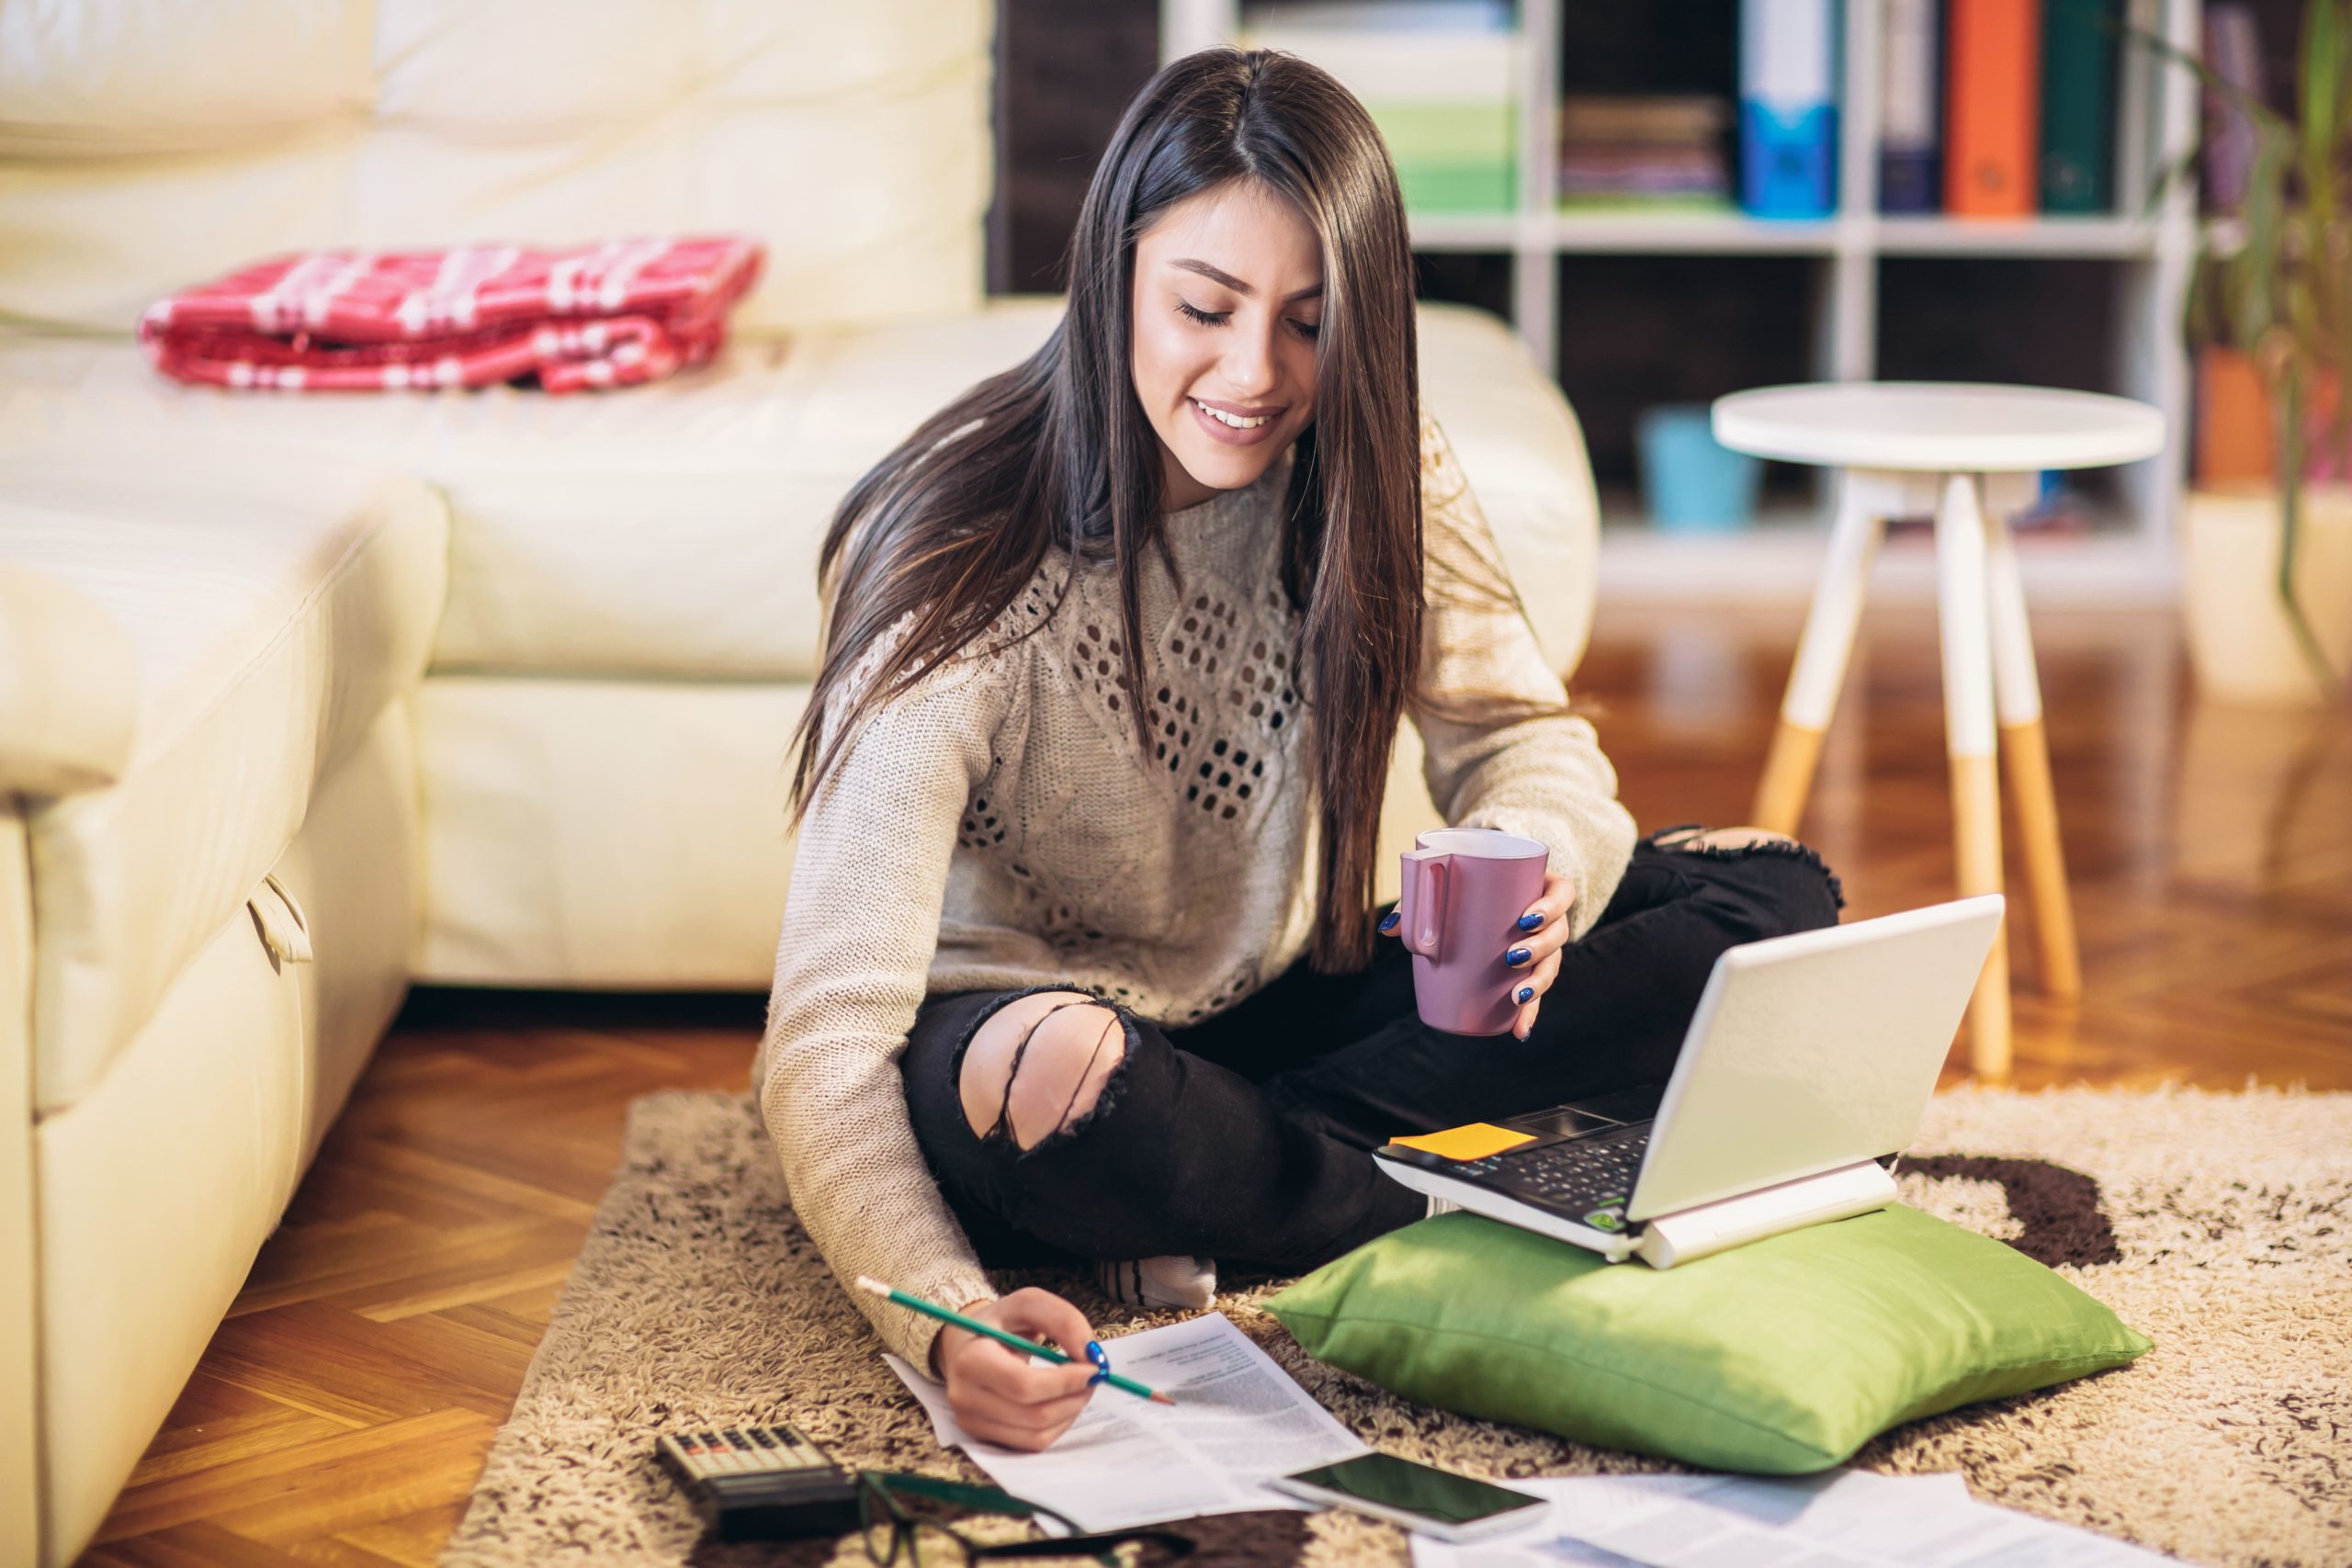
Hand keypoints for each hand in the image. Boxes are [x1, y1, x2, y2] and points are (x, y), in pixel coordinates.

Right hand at [927, 1287, 1099, 1450]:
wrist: (968, 1345)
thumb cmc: (1002, 1324)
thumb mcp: (1028, 1304)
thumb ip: (1063, 1319)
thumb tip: (1091, 1354)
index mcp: (971, 1359)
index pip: (1024, 1385)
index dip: (1065, 1381)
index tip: (1094, 1368)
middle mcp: (965, 1396)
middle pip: (1034, 1414)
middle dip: (1074, 1397)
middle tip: (1094, 1377)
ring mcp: (971, 1422)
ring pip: (1037, 1434)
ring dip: (1070, 1412)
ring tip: (1079, 1387)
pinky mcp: (984, 1437)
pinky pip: (1032, 1443)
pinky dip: (1057, 1425)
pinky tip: (1061, 1402)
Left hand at [1384, 870, 1575, 1039]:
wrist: (1482, 890)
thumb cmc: (1469, 884)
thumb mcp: (1449, 885)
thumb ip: (1420, 900)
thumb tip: (1388, 929)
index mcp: (1541, 886)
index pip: (1563, 893)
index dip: (1552, 906)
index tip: (1526, 918)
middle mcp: (1550, 917)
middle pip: (1559, 933)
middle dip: (1540, 949)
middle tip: (1511, 957)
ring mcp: (1544, 943)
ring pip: (1553, 965)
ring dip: (1539, 984)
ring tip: (1518, 998)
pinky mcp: (1533, 967)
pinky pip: (1537, 991)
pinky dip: (1529, 1013)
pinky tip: (1520, 1031)